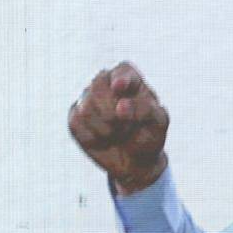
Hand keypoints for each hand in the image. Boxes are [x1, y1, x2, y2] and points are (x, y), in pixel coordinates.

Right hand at [68, 62, 168, 193]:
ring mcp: (88, 98)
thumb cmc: (149, 135)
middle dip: (111, 112)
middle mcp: (106, 82)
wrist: (134, 160)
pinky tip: (104, 139)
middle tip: (127, 127)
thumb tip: (121, 106)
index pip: (123, 72)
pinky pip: (76, 123)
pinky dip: (93, 137)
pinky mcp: (75, 116)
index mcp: (131, 78)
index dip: (120, 79)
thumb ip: (144, 110)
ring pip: (86, 109)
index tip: (119, 87)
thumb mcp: (157, 123)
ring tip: (118, 133)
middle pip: (98, 87)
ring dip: (105, 129)